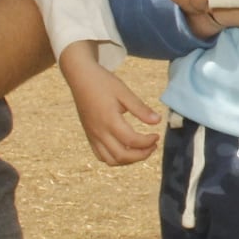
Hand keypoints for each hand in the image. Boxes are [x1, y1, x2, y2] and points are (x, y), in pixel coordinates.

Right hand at [60, 47, 161, 165]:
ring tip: (141, 150)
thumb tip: (158, 121)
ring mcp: (93, 136)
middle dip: (141, 155)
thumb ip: (141, 109)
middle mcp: (99, 132)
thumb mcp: (124, 92)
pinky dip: (115, 158)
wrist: (80, 78)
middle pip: (122, 156)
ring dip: (129, 160)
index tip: (157, 136)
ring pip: (111, 160)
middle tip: (153, 146)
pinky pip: (101, 156)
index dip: (148, 142)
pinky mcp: (89, 136)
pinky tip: (126, 149)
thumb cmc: (103, 82)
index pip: (132, 140)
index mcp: (109, 120)